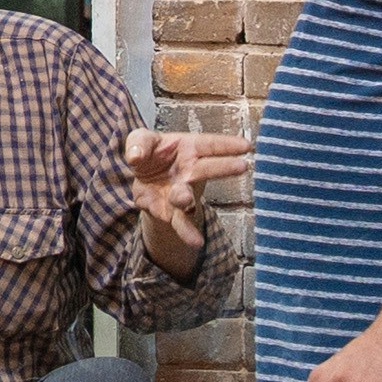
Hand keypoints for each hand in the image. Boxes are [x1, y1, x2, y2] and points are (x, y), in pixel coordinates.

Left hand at [122, 127, 248, 264]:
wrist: (142, 179)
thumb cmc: (150, 153)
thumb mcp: (141, 140)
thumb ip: (139, 143)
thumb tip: (135, 155)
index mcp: (187, 149)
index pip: (208, 144)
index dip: (227, 144)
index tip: (246, 146)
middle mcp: (189, 172)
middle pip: (207, 168)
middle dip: (224, 168)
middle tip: (242, 167)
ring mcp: (181, 193)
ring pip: (188, 198)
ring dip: (187, 199)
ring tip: (186, 200)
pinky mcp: (170, 211)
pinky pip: (179, 223)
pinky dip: (187, 232)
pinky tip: (196, 241)